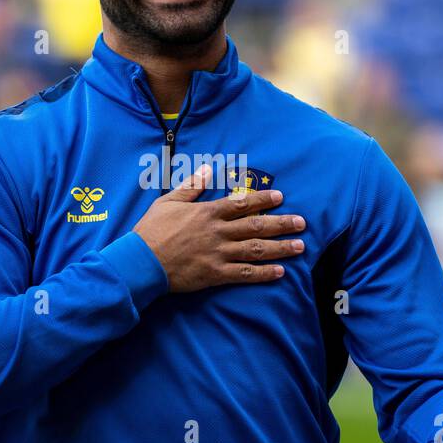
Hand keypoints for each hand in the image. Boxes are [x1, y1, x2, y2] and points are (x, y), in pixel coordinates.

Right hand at [133, 164, 306, 292]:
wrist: (141, 261)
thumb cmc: (152, 230)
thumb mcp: (169, 201)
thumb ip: (191, 186)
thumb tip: (206, 169)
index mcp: (208, 212)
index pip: (242, 203)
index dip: (263, 200)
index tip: (281, 197)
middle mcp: (218, 232)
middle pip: (256, 226)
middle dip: (281, 224)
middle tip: (301, 223)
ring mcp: (218, 254)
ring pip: (256, 250)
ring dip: (280, 247)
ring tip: (299, 246)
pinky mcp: (215, 274)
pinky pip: (244, 273)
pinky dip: (263, 273)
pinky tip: (280, 271)